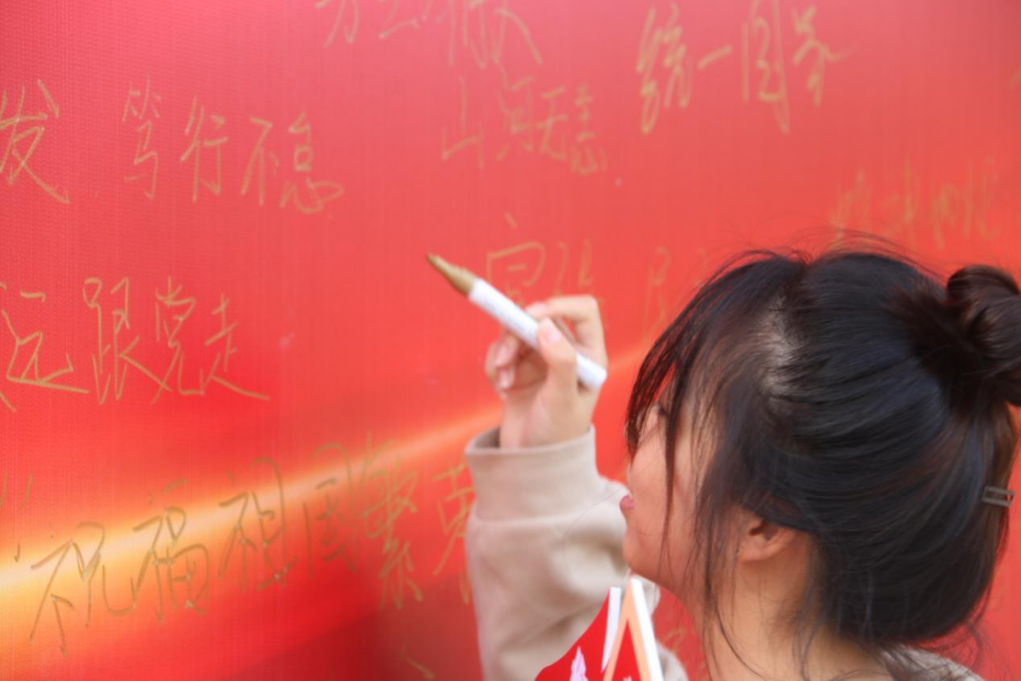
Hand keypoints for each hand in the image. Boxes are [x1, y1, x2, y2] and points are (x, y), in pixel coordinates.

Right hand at [483, 295, 607, 448]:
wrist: (530, 464)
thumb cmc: (557, 435)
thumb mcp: (562, 400)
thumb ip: (560, 361)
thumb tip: (545, 324)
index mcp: (589, 356)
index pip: (582, 311)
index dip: (558, 305)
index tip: (532, 315)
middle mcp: (567, 353)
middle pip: (539, 319)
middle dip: (517, 335)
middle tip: (505, 359)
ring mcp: (541, 361)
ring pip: (516, 333)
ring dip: (503, 352)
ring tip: (503, 381)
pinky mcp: (519, 370)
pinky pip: (501, 350)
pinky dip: (496, 365)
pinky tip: (501, 389)